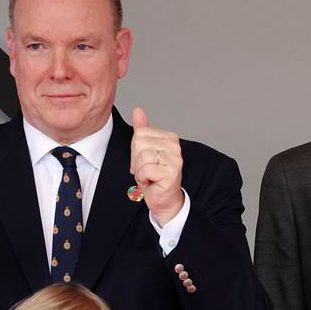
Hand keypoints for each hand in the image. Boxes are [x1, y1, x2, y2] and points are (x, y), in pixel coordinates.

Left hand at [130, 107, 184, 224]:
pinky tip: (151, 181)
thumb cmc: (154, 176)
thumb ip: (142, 130)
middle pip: (139, 142)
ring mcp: (175, 159)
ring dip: (140, 170)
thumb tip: (138, 111)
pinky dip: (143, 178)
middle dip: (136, 159)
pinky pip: (146, 169)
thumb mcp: (145, 150)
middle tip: (145, 170)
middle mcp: (175, 146)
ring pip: (142, 156)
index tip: (143, 161)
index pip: (140, 133)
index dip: (135, 149)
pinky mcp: (172, 172)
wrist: (164, 199)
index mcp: (170, 137)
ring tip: (148, 176)